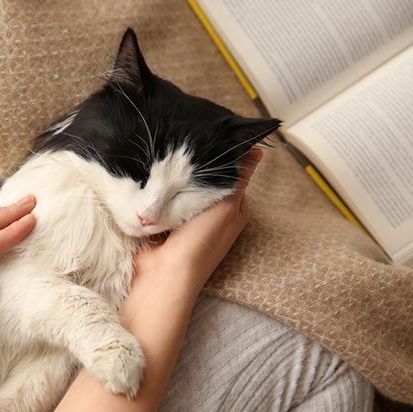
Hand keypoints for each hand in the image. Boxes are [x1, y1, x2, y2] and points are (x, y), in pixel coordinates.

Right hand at [122, 149, 260, 328]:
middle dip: (198, 168)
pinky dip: (162, 192)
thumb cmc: (201, 243)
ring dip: (178, 180)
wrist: (165, 273)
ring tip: (169, 161)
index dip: (225, 159)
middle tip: (187, 148)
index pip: (234, 175)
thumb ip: (240, 178)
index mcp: (234, 211)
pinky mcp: (166, 222)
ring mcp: (188, 220)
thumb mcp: (228, 205)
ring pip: (185, 188)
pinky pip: (166, 199)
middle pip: (207, 181)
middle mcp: (212, 215)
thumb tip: (257, 151)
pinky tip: (156, 180)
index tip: (212, 138)